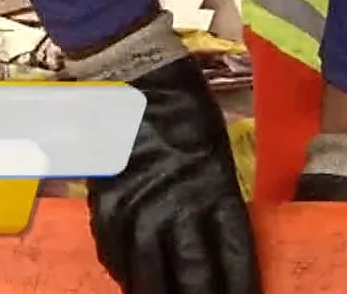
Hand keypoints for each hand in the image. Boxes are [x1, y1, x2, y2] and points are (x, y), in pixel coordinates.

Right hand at [66, 14, 260, 293]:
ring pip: (149, 281)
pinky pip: (116, 258)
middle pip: (192, 281)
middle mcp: (175, 212)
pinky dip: (129, 276)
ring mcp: (136, 214)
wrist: (133, 75)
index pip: (234, 263)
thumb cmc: (184, 108)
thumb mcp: (217, 154)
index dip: (241, 290)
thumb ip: (219, 202)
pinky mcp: (105, 209)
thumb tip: (220, 244)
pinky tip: (138, 283)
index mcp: (215, 194)